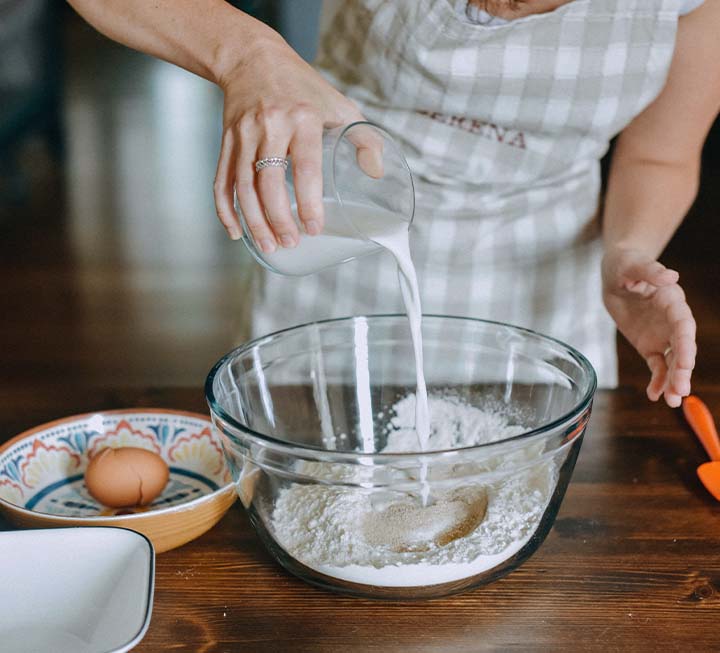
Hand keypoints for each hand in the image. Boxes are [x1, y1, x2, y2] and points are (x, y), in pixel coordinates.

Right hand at [213, 33, 374, 249]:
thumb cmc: (302, 86)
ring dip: (254, 221)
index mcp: (302, 117)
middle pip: (270, 182)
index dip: (309, 201)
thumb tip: (377, 173)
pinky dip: (225, 209)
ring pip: (243, 185)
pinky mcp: (226, 140)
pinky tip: (235, 232)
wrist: (252, 58)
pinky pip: (221, 180)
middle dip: (279, 218)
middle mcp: (270, 125)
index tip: (314, 228)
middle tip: (291, 242)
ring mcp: (244, 134)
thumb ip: (364, 138)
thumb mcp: (339, 104)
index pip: (305, 167)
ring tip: (269, 245)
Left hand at [602, 247, 695, 406]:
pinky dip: (657, 380)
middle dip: (682, 370)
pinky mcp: (649, 344)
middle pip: (682, 349)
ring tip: (672, 401)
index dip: (686, 344)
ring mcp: (662, 335)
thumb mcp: (633, 264)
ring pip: (672, 362)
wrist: (615, 274)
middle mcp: (672, 321)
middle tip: (681, 391)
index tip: (687, 363)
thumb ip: (651, 271)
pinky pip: (656, 365)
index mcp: (672, 301)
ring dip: (673, 381)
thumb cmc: (627, 264)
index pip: (683, 326)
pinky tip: (655, 395)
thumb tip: (671, 276)